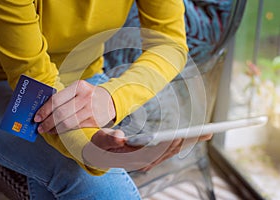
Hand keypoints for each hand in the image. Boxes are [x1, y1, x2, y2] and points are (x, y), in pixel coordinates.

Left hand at [34, 80, 115, 133]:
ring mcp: (91, 110)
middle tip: (40, 127)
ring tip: (47, 130)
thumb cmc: (90, 95)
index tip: (36, 117)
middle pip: (60, 113)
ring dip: (54, 128)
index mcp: (79, 86)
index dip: (44, 110)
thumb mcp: (79, 89)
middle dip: (47, 122)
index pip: (57, 99)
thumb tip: (43, 110)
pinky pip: (75, 127)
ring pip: (67, 123)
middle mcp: (85, 97)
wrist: (111, 101)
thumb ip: (64, 96)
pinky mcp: (94, 121)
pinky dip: (63, 131)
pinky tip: (58, 130)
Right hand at [83, 129, 212, 171]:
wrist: (100, 154)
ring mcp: (148, 160)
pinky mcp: (151, 157)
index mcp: (132, 157)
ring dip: (189, 143)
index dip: (168, 145)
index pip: (154, 152)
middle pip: (169, 151)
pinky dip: (182, 144)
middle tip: (205, 133)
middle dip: (187, 142)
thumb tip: (120, 137)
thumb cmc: (101, 145)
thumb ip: (109, 138)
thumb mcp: (100, 139)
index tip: (180, 136)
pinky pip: (170, 151)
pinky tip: (192, 138)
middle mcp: (143, 161)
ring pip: (172, 152)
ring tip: (205, 134)